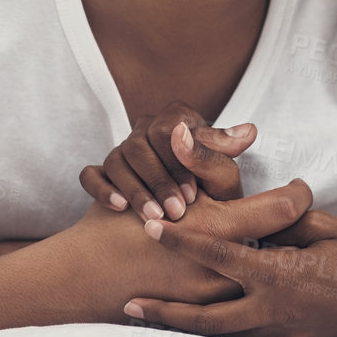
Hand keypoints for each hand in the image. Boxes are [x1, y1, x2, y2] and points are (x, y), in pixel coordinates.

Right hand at [79, 100, 256, 221]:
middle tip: (174, 213)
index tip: (193, 194)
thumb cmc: (214, 191)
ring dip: (134, 190)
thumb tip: (247, 131)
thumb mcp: (226, 174)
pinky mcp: (102, 171)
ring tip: (151, 218)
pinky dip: (100, 189)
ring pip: (115, 160)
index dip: (177, 163)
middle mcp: (146, 128)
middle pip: (138, 145)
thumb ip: (227, 154)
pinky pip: (90, 174)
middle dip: (157, 181)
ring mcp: (122, 150)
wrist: (194, 217)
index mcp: (177, 118)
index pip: (167, 130)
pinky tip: (117, 207)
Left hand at [125, 183, 336, 336]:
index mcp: (279, 274)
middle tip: (127, 303)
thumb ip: (285, 221)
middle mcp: (272, 310)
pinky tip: (199, 330)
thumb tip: (256, 209)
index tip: (151, 226)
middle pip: (203, 317)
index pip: (217, 254)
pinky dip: (216, 335)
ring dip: (184, 328)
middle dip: (163, 311)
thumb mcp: (329, 229)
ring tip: (151, 321)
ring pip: (219, 336)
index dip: (180, 239)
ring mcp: (280, 335)